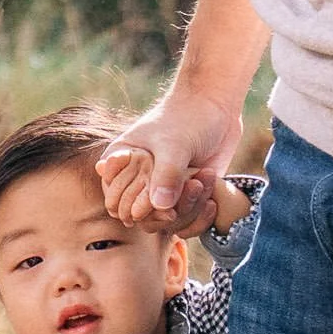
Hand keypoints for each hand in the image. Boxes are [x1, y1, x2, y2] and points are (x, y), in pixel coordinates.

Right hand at [98, 83, 242, 235]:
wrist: (217, 110)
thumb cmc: (188, 118)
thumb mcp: (174, 144)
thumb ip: (166, 175)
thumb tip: (161, 208)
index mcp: (121, 165)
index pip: (115, 202)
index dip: (135, 205)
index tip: (160, 188)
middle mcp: (138, 182)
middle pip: (141, 218)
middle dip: (168, 208)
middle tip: (192, 184)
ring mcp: (161, 193)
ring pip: (167, 222)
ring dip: (190, 205)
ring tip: (205, 176)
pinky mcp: (184, 200)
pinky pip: (187, 224)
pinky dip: (201, 214)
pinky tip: (211, 189)